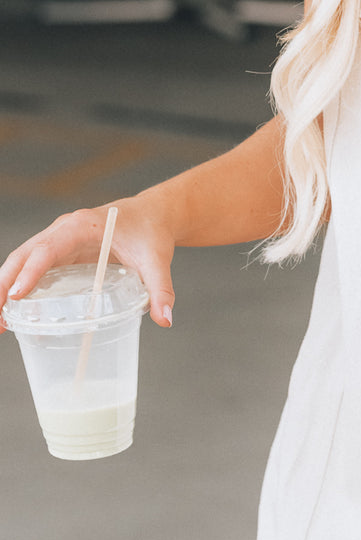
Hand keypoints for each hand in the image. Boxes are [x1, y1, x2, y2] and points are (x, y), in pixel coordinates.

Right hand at [0, 196, 176, 330]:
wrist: (152, 216)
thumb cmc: (151, 232)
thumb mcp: (157, 259)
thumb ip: (161, 288)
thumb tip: (165, 319)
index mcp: (81, 227)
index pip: (47, 249)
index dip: (30, 272)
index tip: (17, 296)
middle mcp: (62, 231)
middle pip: (23, 256)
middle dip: (5, 285)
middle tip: (0, 320)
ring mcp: (58, 241)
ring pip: (22, 263)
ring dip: (6, 289)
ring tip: (1, 324)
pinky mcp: (60, 253)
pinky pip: (33, 269)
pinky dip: (20, 289)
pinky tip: (17, 315)